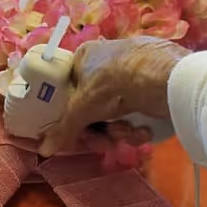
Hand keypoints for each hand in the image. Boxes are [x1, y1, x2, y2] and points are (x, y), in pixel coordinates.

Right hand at [39, 36, 189, 156]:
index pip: (69, 89)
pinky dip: (138, 126)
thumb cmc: (111, 84)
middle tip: (105, 143)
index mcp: (84, 56)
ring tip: (128, 134)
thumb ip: (63, 129)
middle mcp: (106, 62)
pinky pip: (136, 112)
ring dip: (120, 131)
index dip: (71, 114)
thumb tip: (44, 150)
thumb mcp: (81, 108)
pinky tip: (143, 131)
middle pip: (94, 107)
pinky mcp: (151, 86)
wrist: (162, 78)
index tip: (76, 134)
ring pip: (116, 114)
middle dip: (101, 129)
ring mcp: (130, 73)